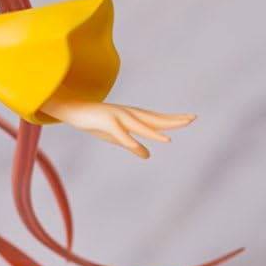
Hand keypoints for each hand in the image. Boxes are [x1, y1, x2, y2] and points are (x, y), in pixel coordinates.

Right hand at [40, 98, 192, 159]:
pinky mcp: (105, 122)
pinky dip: (128, 140)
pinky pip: (119, 133)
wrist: (73, 110)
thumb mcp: (117, 138)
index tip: (191, 118)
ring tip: (168, 139)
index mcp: (134, 117)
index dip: (174, 119)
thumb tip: (148, 155)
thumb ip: (133, 145)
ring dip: (154, 132)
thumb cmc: (96, 123)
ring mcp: (118, 116)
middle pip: (154, 119)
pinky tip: (138, 147)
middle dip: (172, 120)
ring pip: (139, 125)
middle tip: (193, 118)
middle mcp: (129, 114)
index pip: (158, 119)